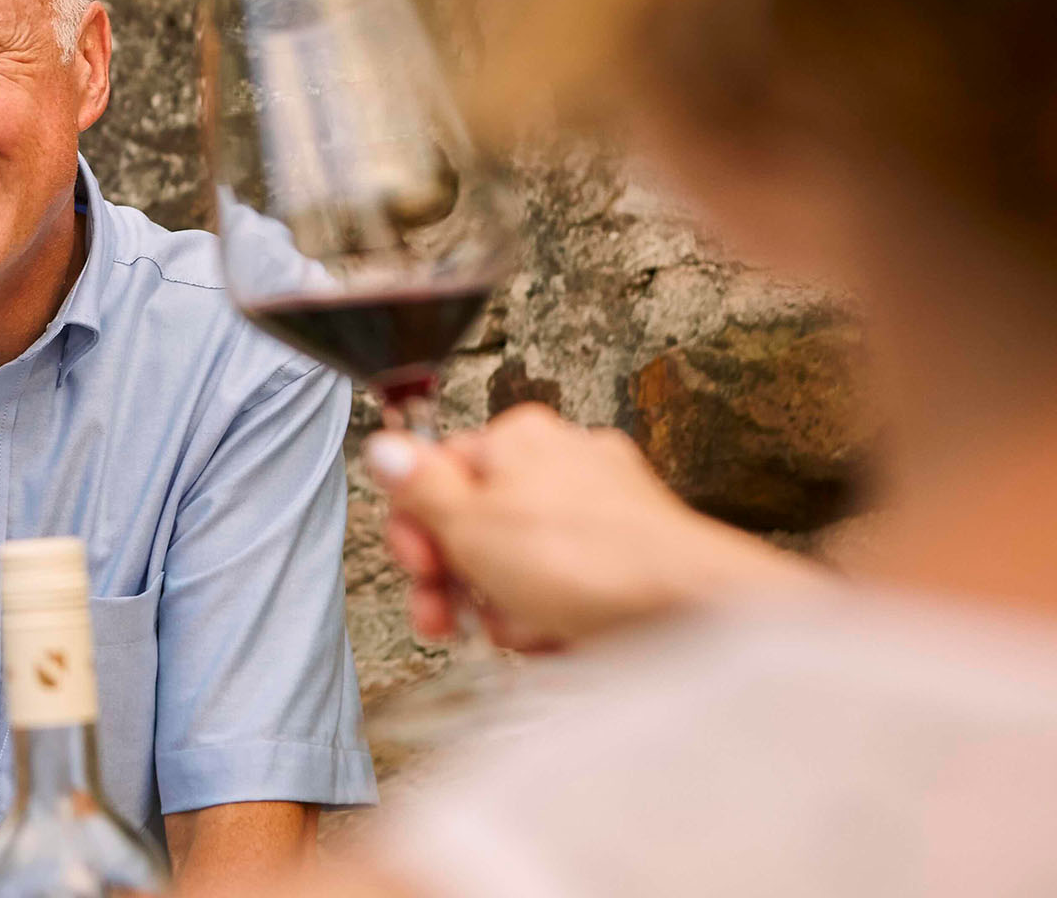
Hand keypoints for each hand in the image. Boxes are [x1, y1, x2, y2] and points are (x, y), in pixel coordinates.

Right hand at [366, 404, 821, 648]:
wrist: (692, 611)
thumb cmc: (590, 561)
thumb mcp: (473, 525)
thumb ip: (420, 486)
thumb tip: (384, 447)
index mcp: (518, 440)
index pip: (438, 475)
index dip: (417, 530)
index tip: (417, 569)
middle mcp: (562, 464)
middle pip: (476, 525)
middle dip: (460, 581)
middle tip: (447, 617)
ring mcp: (599, 512)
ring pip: (519, 566)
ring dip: (507, 610)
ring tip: (525, 629)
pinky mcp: (626, 560)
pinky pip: (565, 591)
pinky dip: (555, 620)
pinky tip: (561, 637)